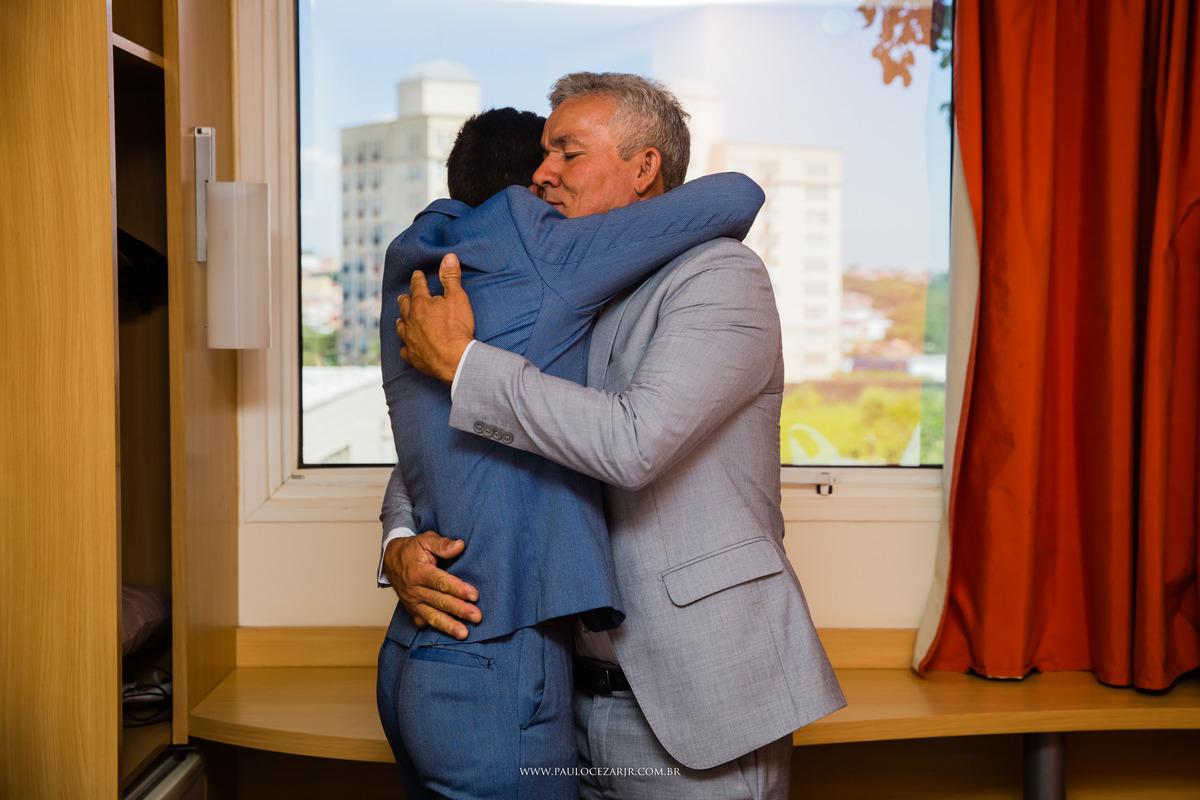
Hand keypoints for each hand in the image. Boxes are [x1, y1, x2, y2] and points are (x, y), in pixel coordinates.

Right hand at [383, 532, 480, 639]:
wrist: (391, 560)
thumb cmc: (412, 549)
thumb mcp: (425, 540)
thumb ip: (442, 544)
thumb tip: (460, 546)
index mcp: (418, 572)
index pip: (440, 582)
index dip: (457, 589)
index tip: (474, 595)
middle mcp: (414, 590)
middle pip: (440, 601)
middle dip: (459, 610)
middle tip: (477, 616)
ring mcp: (413, 602)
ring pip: (432, 616)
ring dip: (449, 626)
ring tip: (464, 634)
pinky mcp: (413, 611)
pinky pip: (424, 622)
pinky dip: (435, 630)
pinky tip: (449, 637)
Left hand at [396, 253, 475, 384]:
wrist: (455, 358)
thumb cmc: (457, 328)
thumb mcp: (458, 298)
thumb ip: (451, 277)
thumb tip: (448, 257)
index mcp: (421, 304)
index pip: (417, 286)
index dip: (418, 279)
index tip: (417, 275)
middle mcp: (410, 320)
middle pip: (404, 306)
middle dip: (405, 299)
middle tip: (405, 296)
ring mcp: (410, 339)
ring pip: (400, 327)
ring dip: (401, 321)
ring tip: (402, 319)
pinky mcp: (413, 356)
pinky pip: (405, 350)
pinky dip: (406, 347)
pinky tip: (407, 347)